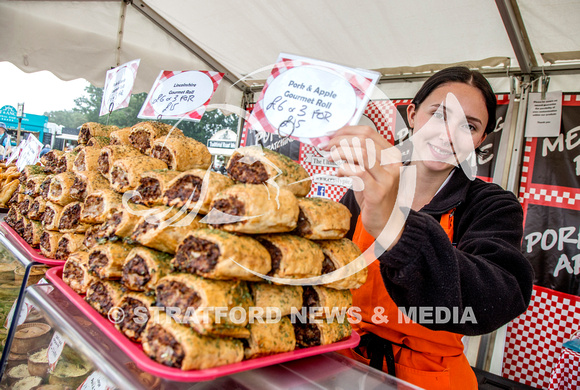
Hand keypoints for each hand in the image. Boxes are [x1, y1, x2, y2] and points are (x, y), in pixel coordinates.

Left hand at [322, 125, 403, 241]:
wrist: (386, 221)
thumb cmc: (374, 195)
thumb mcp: (368, 171)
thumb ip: (357, 156)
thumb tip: (335, 141)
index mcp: (391, 154)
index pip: (368, 132)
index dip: (347, 130)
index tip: (332, 135)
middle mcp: (392, 163)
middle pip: (363, 140)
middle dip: (340, 140)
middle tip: (326, 146)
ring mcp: (387, 177)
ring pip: (361, 153)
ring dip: (340, 152)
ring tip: (330, 157)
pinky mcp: (378, 192)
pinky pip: (358, 173)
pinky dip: (344, 169)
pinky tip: (338, 172)